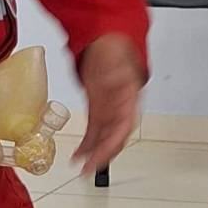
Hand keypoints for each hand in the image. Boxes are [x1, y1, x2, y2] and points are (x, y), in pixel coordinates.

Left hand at [74, 34, 144, 174]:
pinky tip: (78, 154)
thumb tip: (113, 80)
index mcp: (129, 95)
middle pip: (115, 136)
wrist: (106, 36)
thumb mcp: (114, 52)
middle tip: (88, 170)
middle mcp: (121, 105)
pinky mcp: (99, 108)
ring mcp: (110, 108)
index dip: (114, 143)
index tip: (102, 155)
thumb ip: (114, 65)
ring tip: (81, 168)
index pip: (124, 125)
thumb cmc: (113, 44)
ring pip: (105, 137)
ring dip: (94, 153)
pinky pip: (94, 130)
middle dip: (102, 155)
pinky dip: (87, 143)